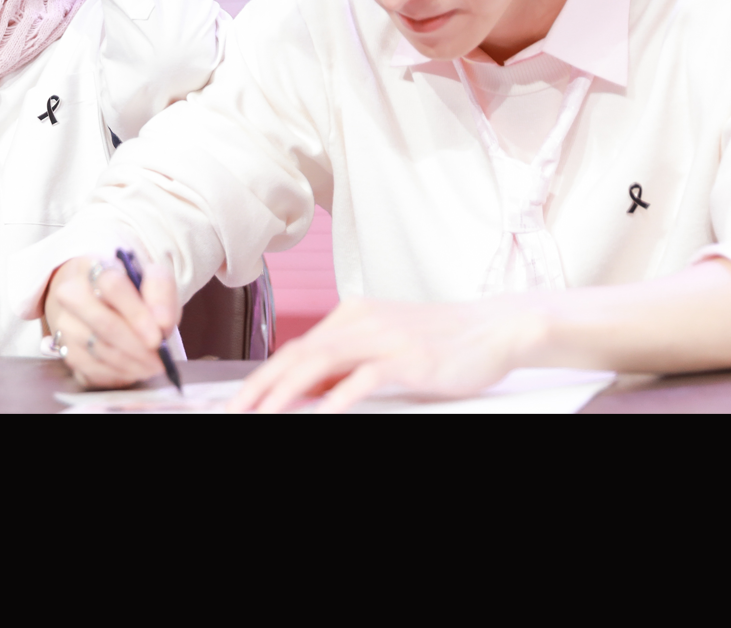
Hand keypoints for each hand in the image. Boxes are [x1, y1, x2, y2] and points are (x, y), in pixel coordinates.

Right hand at [44, 256, 178, 388]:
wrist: (102, 299)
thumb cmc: (131, 289)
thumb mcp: (152, 279)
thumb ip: (161, 293)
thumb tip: (162, 323)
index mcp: (96, 267)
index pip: (112, 286)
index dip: (136, 314)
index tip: (158, 337)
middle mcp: (72, 292)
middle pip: (103, 322)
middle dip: (136, 345)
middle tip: (160, 359)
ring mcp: (65, 322)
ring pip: (98, 349)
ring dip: (131, 363)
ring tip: (153, 365)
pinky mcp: (64, 349)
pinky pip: (91, 369)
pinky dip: (117, 374)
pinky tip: (134, 369)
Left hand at [226, 295, 543, 413]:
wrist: (495, 328)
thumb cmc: (442, 341)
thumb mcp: (385, 344)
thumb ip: (347, 362)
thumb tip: (307, 388)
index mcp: (353, 315)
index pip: (295, 348)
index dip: (262, 375)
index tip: (238, 401)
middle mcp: (363, 321)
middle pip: (298, 354)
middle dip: (260, 386)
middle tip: (234, 412)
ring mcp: (386, 339)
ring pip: (320, 363)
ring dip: (285, 393)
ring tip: (262, 415)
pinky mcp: (410, 360)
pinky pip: (364, 378)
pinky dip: (337, 397)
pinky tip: (321, 414)